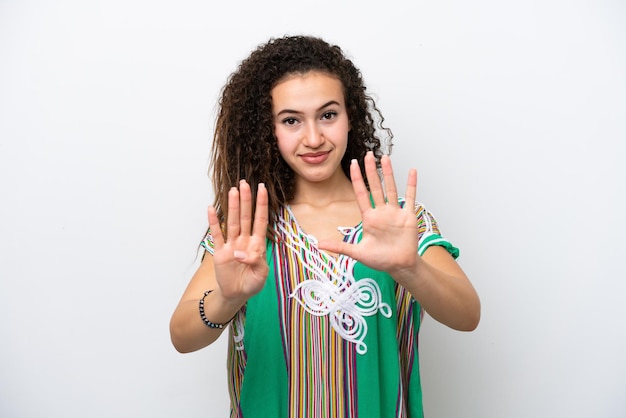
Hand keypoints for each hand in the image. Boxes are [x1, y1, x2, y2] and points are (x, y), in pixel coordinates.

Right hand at [207, 181, 268, 301]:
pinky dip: (214, 222)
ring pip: (232, 221)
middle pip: (245, 216)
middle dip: (246, 200)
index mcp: (257, 244)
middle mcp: (244, 240)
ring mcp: (232, 244)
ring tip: (233, 190)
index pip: (260, 220)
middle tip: (245, 183)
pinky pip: (217, 234)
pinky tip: (211, 209)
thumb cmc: (252, 284)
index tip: (262, 189)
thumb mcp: (261, 275)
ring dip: (232, 206)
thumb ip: (256, 263)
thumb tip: (241, 253)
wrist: (236, 295)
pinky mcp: (220, 251)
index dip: (261, 205)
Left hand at [317, 152, 420, 281]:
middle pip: (375, 186)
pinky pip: (410, 197)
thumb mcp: (357, 253)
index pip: (361, 194)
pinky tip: (412, 171)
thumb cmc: (380, 260)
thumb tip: (318, 245)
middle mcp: (381, 212)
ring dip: (389, 173)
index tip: (353, 164)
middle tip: (368, 154)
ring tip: (385, 158)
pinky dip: (412, 184)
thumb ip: (339, 247)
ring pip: (391, 188)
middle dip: (371, 170)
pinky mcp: (408, 216)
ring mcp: (395, 212)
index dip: (357, 179)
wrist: (400, 266)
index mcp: (369, 218)